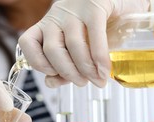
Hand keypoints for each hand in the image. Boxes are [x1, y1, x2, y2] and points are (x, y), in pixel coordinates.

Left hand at [18, 0, 149, 87]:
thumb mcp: (78, 51)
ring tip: (97, 79)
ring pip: (73, 45)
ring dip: (86, 68)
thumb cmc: (100, 30)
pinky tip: (104, 70)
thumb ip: (63, 68)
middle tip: (82, 82)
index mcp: (46, 25)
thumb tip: (50, 82)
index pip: (28, 43)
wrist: (125, 6)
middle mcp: (56, 16)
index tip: (54, 75)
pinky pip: (95, 36)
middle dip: (68, 73)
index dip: (38, 63)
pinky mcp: (96, 5)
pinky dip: (99, 57)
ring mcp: (75, 10)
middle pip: (52, 50)